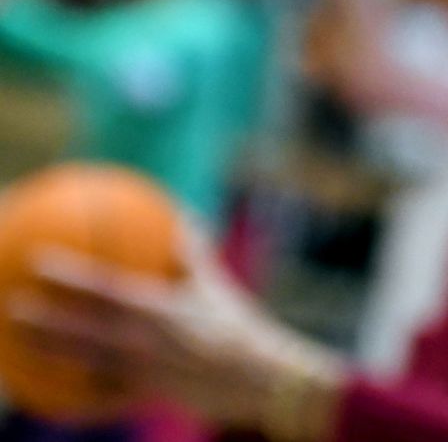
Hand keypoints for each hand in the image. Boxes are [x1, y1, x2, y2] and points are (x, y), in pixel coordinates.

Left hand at [7, 229, 344, 433]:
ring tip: (12, 345)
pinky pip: (104, 392)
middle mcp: (144, 342)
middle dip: (42, 320)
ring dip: (46, 353)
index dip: (69, 275)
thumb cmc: (238, 326)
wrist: (258, 378)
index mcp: (160, 310)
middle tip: (9, 305)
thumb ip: (191, 254)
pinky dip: (77, 389)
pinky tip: (52, 391)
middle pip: (81, 330)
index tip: (38, 261)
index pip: (104, 289)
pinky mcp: (145, 395)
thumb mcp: (216, 285)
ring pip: (83, 362)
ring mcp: (141, 371)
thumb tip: (179, 216)